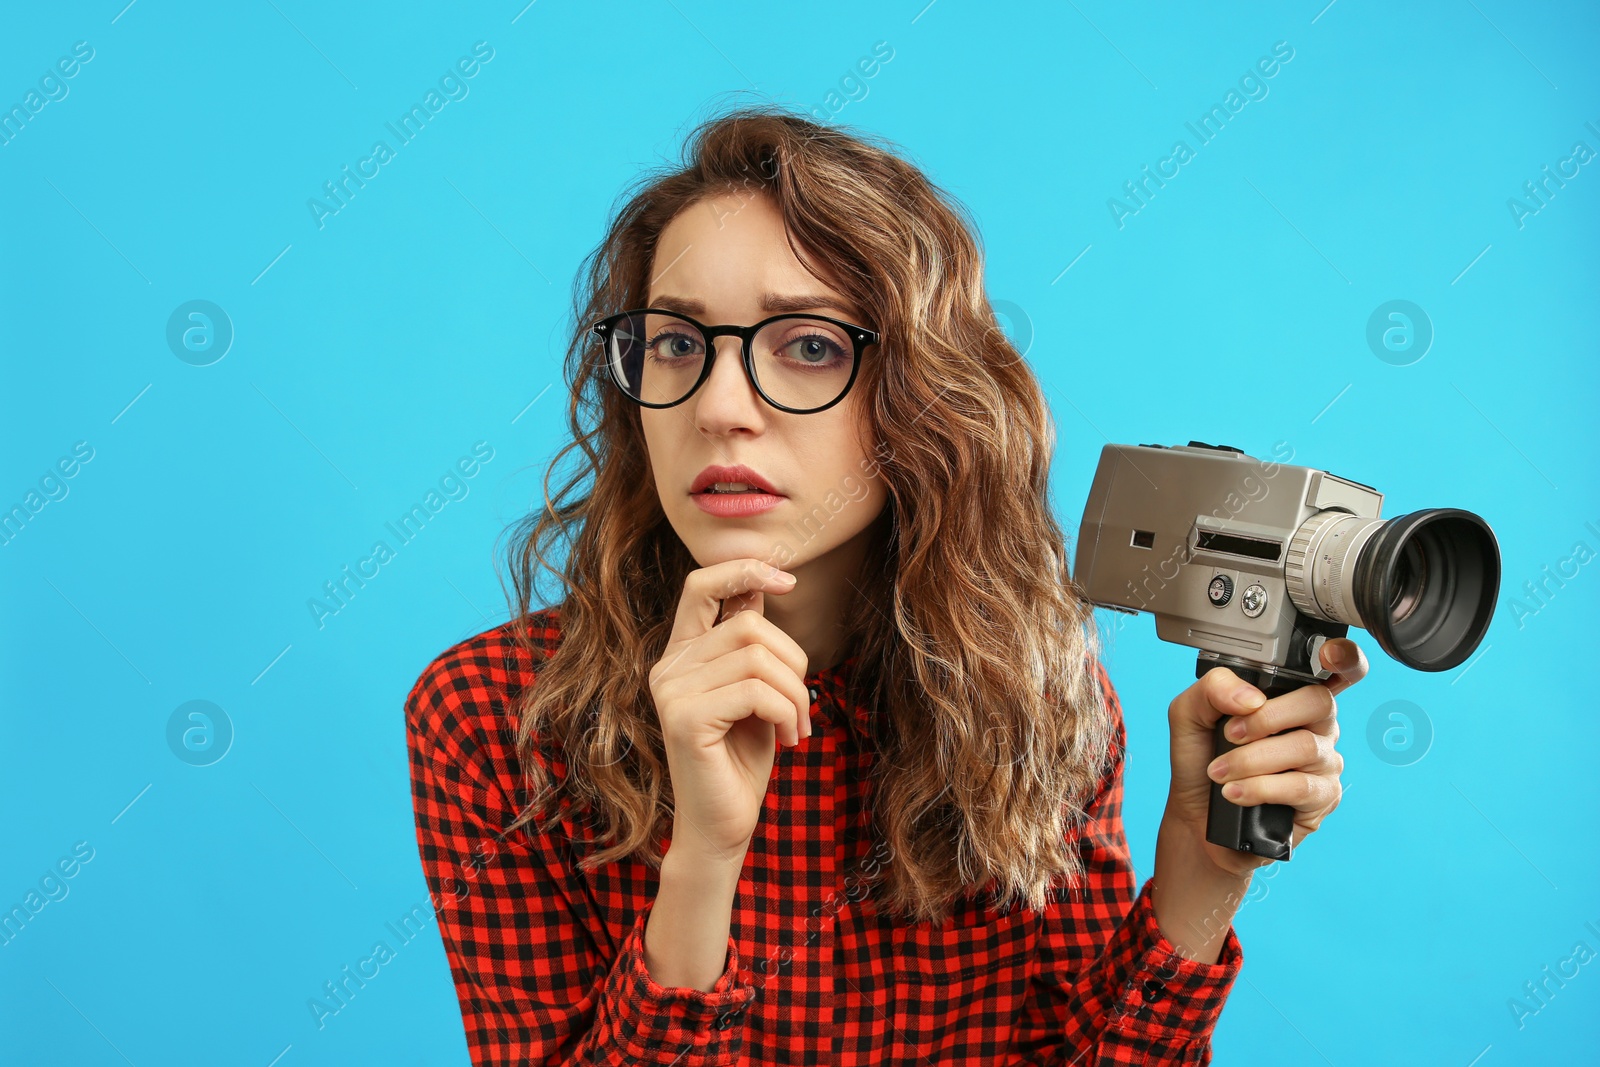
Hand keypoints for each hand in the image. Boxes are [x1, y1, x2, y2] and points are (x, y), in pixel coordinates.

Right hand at [648, 558, 811, 864]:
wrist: (723, 828)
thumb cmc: (742, 760)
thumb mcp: (753, 691)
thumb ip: (750, 644)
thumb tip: (765, 584)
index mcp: (681, 655)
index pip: (701, 584)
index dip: (745, 569)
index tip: (787, 580)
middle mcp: (668, 667)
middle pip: (748, 624)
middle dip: (794, 662)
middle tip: (804, 706)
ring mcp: (671, 692)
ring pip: (756, 656)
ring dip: (795, 693)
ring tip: (799, 726)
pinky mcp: (684, 719)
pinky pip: (755, 691)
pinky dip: (787, 712)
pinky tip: (790, 739)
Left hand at [1163, 638, 1368, 876]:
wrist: (1197, 815)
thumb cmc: (1201, 759)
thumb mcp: (1189, 714)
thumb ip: (1212, 688)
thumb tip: (1251, 698)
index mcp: (1289, 694)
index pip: (1335, 667)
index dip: (1344, 657)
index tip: (1329, 654)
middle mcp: (1315, 723)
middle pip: (1317, 703)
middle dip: (1266, 719)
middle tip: (1230, 735)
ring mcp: (1324, 760)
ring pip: (1305, 747)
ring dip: (1251, 760)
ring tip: (1220, 772)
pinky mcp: (1323, 796)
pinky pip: (1301, 786)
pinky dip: (1259, 788)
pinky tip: (1235, 793)